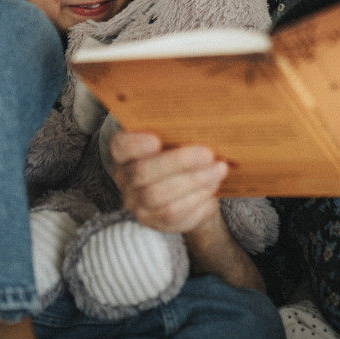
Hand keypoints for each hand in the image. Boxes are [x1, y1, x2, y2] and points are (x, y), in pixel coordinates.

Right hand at [111, 130, 228, 234]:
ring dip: (194, 182)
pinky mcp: (155, 222)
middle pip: (143, 173)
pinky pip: (174, 216)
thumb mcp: (175, 137)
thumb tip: (204, 115)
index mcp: (124, 152)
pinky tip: (213, 188)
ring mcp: (138, 204)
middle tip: (208, 153)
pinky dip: (197, 201)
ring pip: (160, 197)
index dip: (135, 144)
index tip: (156, 139)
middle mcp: (125, 179)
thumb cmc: (179, 153)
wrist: (188, 188)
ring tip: (219, 170)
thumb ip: (179, 129)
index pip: (120, 146)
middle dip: (179, 162)